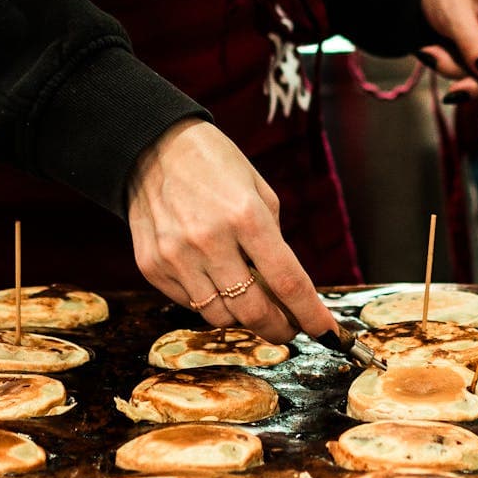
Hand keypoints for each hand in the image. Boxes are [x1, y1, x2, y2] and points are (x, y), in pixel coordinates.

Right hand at [126, 118, 337, 342]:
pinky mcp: (152, 266)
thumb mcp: (259, 191)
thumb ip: (274, 242)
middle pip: (254, 311)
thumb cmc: (214, 165)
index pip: (287, 282)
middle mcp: (209, 240)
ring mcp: (176, 257)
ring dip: (242, 317)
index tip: (325, 331)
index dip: (310, 314)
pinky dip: (208, 301)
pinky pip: (189, 303)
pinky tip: (213, 280)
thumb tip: (285, 292)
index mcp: (246, 216)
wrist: (152, 146)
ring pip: (220, 317)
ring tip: (248, 300)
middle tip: (289, 327)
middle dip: (279, 328)